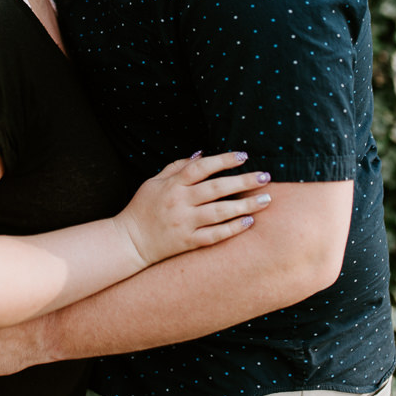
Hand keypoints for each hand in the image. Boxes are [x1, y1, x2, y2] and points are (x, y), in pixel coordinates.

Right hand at [114, 150, 270, 264]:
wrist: (130, 241)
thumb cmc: (143, 207)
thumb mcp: (154, 181)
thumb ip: (177, 166)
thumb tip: (201, 153)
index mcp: (172, 185)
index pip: (202, 167)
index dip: (223, 159)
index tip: (244, 156)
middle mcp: (179, 202)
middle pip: (216, 189)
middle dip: (243, 181)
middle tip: (266, 177)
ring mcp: (184, 223)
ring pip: (220, 212)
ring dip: (245, 205)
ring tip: (266, 199)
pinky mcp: (188, 242)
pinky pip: (214, 235)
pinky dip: (232, 229)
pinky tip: (249, 222)